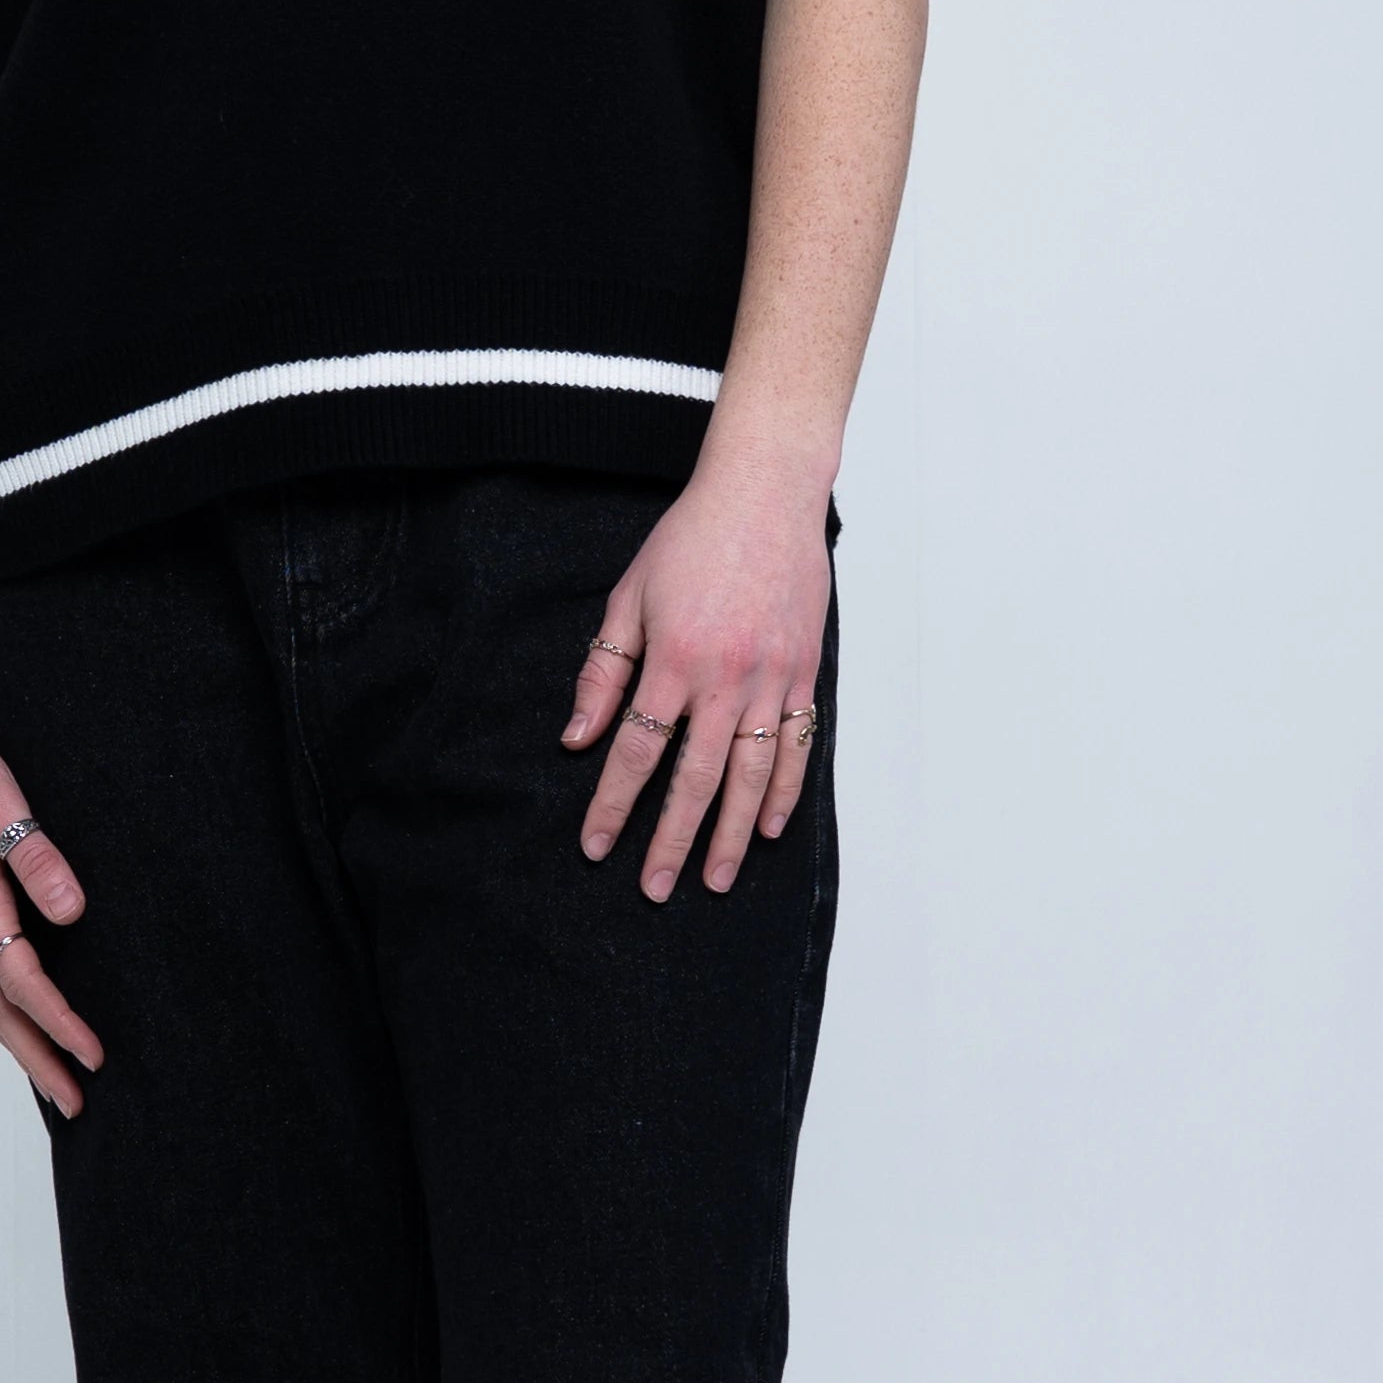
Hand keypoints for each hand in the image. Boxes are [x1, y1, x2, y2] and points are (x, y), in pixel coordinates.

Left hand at [561, 443, 831, 899]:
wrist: (765, 493)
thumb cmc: (691, 538)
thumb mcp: (629, 596)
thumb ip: (604, 669)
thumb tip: (578, 737)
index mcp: (674, 660)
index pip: (636, 751)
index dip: (613, 805)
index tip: (595, 846)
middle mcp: (727, 679)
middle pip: (695, 780)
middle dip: (671, 840)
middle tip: (656, 889)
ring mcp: (772, 679)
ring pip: (753, 776)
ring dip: (735, 834)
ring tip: (717, 879)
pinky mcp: (804, 672)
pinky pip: (798, 745)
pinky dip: (787, 791)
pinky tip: (773, 827)